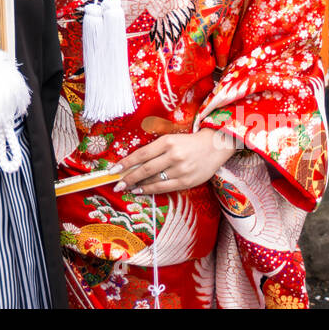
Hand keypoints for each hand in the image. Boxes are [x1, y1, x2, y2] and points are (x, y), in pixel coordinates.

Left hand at [110, 126, 239, 195]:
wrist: (214, 146)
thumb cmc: (188, 142)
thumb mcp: (171, 139)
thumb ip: (154, 149)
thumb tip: (133, 162)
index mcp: (167, 141)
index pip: (141, 154)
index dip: (126, 163)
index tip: (114, 170)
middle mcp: (173, 155)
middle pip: (145, 169)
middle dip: (128, 178)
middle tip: (116, 184)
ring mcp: (181, 170)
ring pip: (153, 180)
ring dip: (137, 185)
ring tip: (126, 188)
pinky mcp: (187, 181)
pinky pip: (164, 188)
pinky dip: (150, 190)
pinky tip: (141, 191)